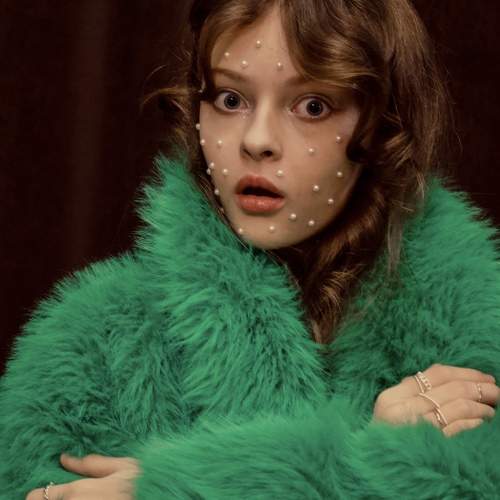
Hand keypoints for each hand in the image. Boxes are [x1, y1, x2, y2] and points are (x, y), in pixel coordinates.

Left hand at [26, 453, 139, 499]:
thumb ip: (92, 463)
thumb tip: (66, 458)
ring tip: (77, 498)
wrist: (161, 496)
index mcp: (76, 492)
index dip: (35, 495)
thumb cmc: (143, 484)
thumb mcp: (122, 467)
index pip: (35, 497)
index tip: (42, 494)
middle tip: (59, 497)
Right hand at [372, 364, 498, 437]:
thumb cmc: (386, 438)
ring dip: (480, 406)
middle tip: (495, 390)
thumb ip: (412, 393)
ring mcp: (416, 427)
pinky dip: (473, 422)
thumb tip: (450, 379)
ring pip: (458, 406)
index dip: (464, 372)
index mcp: (392, 397)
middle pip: (450, 388)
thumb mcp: (391, 411)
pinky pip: (458, 427)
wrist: (375, 466)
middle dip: (478, 387)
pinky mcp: (430, 445)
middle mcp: (402, 409)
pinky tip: (481, 422)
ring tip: (491, 409)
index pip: (435, 374)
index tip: (483, 377)